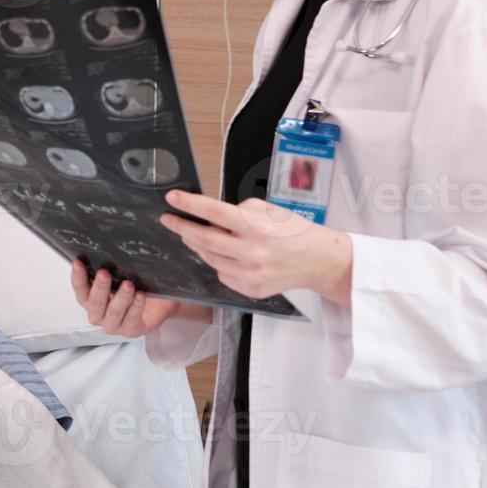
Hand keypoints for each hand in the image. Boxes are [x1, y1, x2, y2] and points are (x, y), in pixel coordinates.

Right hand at [70, 258, 183, 337]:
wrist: (160, 301)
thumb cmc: (136, 283)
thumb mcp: (123, 269)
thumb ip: (116, 257)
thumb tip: (115, 230)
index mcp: (90, 297)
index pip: (79, 287)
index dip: (77, 276)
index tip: (78, 262)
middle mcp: (98, 313)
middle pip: (94, 303)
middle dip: (99, 287)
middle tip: (104, 273)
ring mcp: (114, 324)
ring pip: (113, 313)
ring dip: (120, 298)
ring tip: (128, 285)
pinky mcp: (132, 330)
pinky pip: (132, 320)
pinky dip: (136, 307)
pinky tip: (140, 295)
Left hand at [159, 190, 352, 304]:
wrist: (317, 260)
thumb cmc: (291, 231)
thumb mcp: (266, 210)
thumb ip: (236, 211)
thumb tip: (208, 218)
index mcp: (255, 226)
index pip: (213, 212)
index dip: (189, 204)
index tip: (172, 198)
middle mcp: (251, 252)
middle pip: (203, 239)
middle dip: (181, 227)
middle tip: (168, 219)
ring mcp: (251, 274)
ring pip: (209, 258)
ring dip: (197, 245)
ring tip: (192, 235)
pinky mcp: (251, 289)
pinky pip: (222, 274)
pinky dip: (217, 262)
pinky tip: (222, 254)